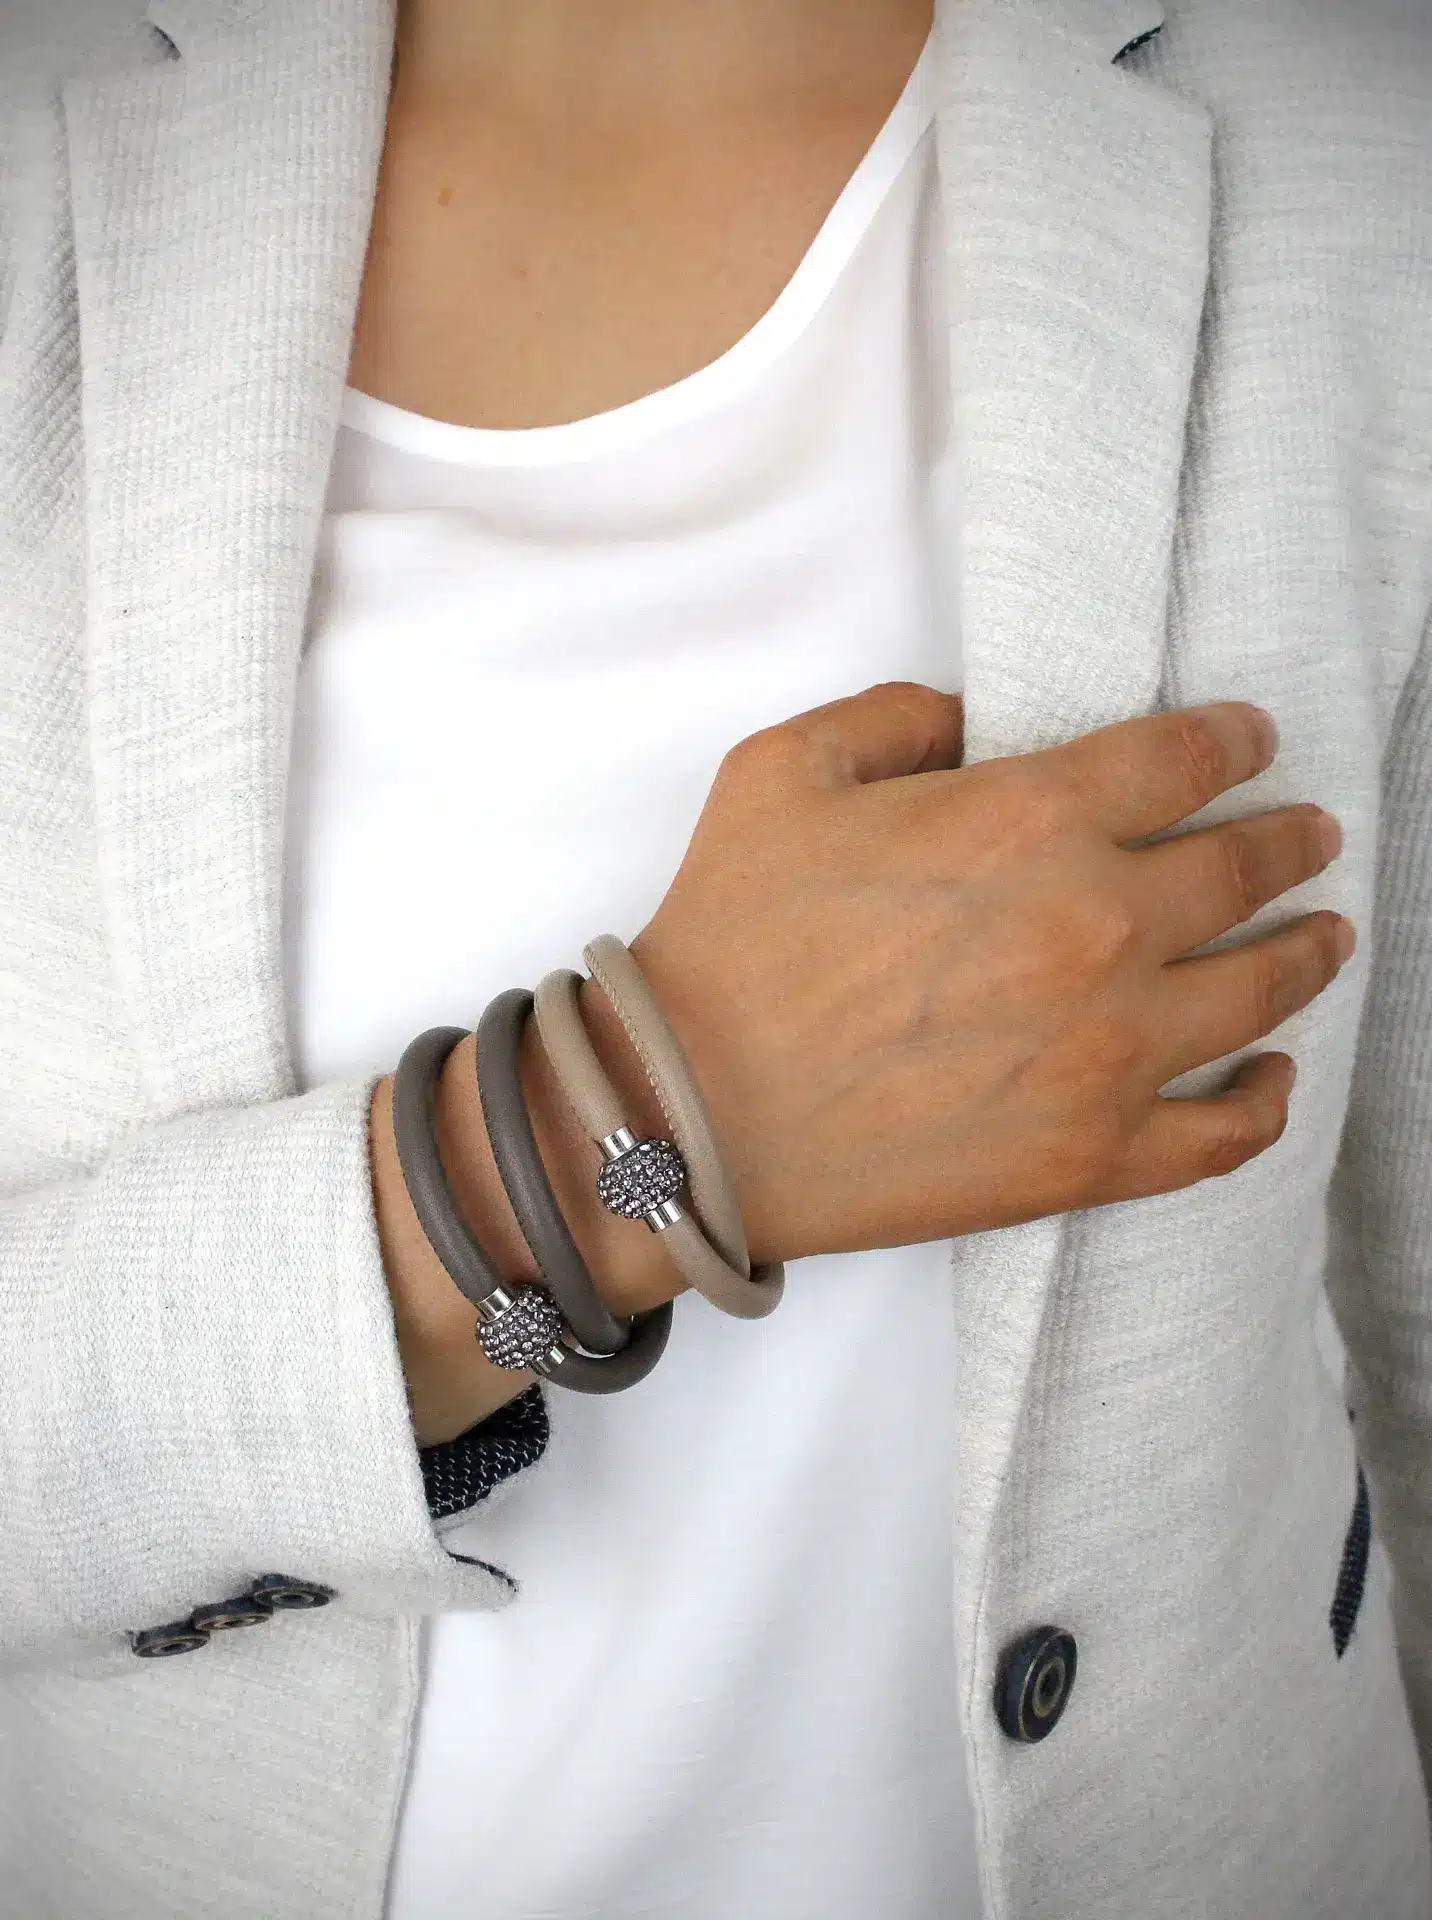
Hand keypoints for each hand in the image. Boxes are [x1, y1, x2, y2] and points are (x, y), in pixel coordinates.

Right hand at [625, 682, 1348, 1264]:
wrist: (690, 1116)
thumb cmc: (726, 940)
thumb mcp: (781, 773)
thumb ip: (896, 717)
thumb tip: (974, 724)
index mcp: (1030, 817)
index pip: (1182, 758)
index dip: (1236, 739)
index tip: (1256, 740)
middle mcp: (1097, 926)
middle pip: (1242, 868)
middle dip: (1289, 839)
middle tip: (1311, 833)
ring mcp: (1108, 1051)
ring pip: (1259, 990)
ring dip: (1306, 951)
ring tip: (1325, 936)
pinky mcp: (1092, 1155)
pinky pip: (1224, 1131)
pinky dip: (1266, 1099)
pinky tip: (1275, 1073)